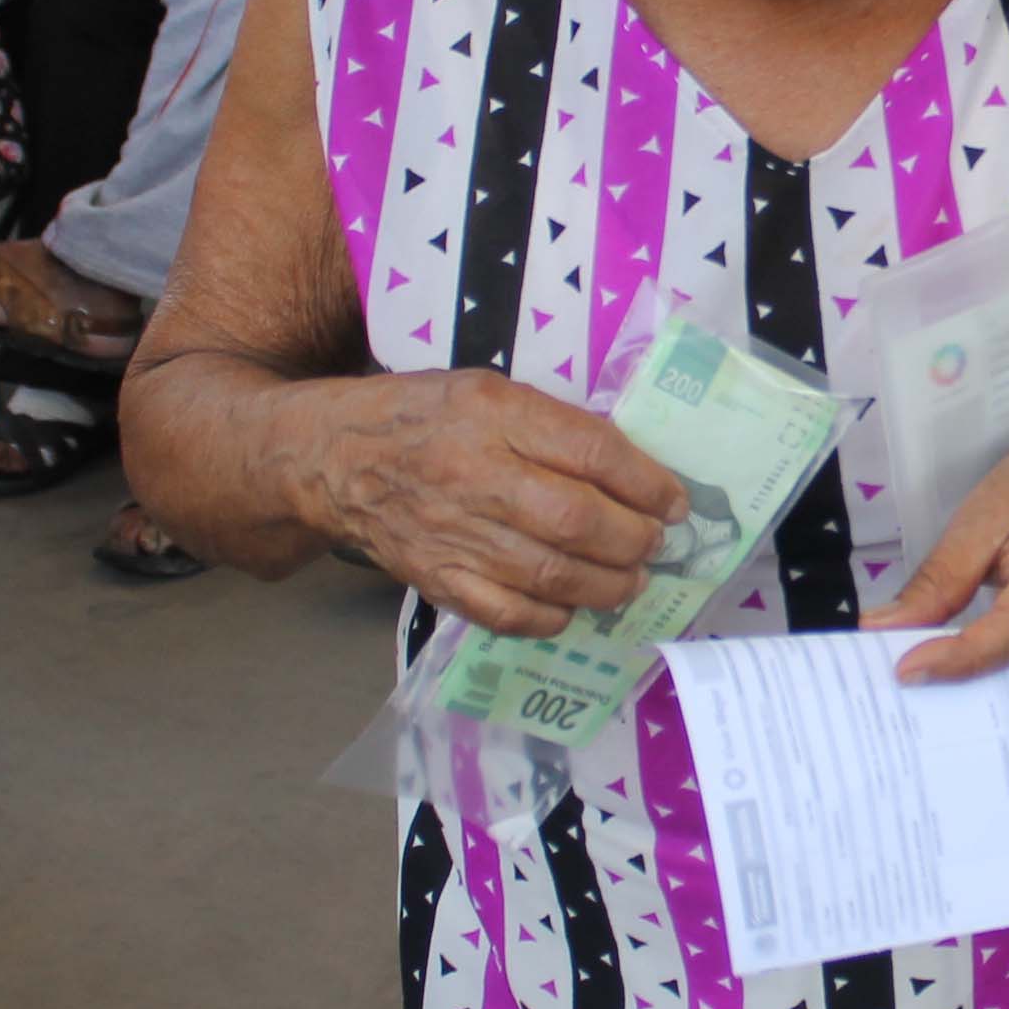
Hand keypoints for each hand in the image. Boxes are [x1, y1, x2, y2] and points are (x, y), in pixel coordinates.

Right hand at [319, 370, 689, 639]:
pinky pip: (506, 613)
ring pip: (549, 574)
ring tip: (631, 580)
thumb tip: (633, 471)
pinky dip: (551, 617)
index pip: (591, 452)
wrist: (333, 458)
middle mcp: (474, 474)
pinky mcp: (436, 578)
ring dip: (607, 585)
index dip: (645, 484)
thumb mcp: (489, 391)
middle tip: (656, 544)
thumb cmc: (424, 416)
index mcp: (493, 414)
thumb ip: (554, 425)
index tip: (675, 502)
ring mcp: (453, 533)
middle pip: (576, 521)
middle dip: (633, 540)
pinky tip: (572, 606)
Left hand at [862, 429, 1008, 695]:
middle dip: (964, 685)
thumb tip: (887, 626)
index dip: (963, 658)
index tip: (908, 670)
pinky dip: (1004, 683)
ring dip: (983, 692)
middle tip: (905, 685)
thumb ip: (939, 578)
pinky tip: (969, 674)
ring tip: (930, 683)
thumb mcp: (983, 516)